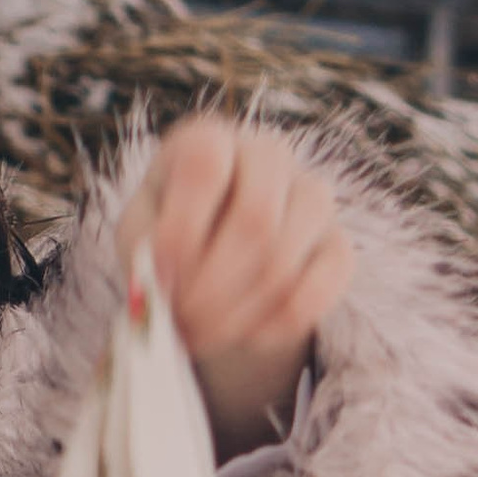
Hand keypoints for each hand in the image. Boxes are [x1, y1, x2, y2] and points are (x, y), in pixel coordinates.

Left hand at [122, 116, 354, 459]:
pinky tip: (245, 336)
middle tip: (182, 324)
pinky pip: (317, 290)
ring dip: (236, 312)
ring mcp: (312, 197)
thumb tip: (162, 281)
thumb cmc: (170, 240)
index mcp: (209, 139)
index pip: (204, 165)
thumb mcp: (138, 236)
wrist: (217, 267)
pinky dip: (275, 325)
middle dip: (212, 286)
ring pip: (284, 258)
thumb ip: (143, 249)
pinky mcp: (339, 245)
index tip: (160, 276)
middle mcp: (266, 155)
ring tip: (202, 335)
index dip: (182, 226)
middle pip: (255, 217)